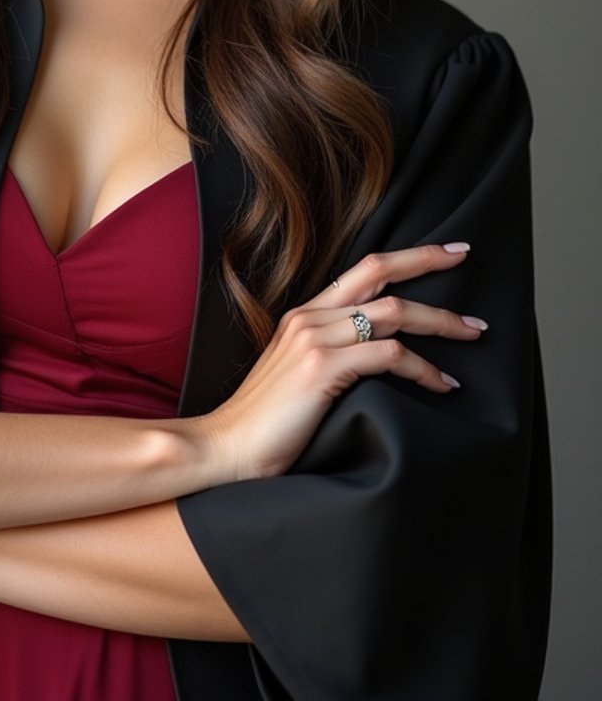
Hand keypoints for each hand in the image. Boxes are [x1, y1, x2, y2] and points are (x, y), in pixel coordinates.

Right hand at [194, 242, 485, 482]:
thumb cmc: (267, 424)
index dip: (408, 256)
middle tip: (466, 258)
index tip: (446, 252)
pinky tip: (442, 384)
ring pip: (392, 313)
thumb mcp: (300, 376)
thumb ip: (333, 356)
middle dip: (427, 261)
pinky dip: (423, 368)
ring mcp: (314, 338)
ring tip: (473, 333)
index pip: (363, 269)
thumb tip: (384, 355)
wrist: (226, 449)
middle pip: (379, 272)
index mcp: (304, 314)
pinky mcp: (322, 367)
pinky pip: (388, 355)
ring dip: (440, 322)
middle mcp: (309, 316)